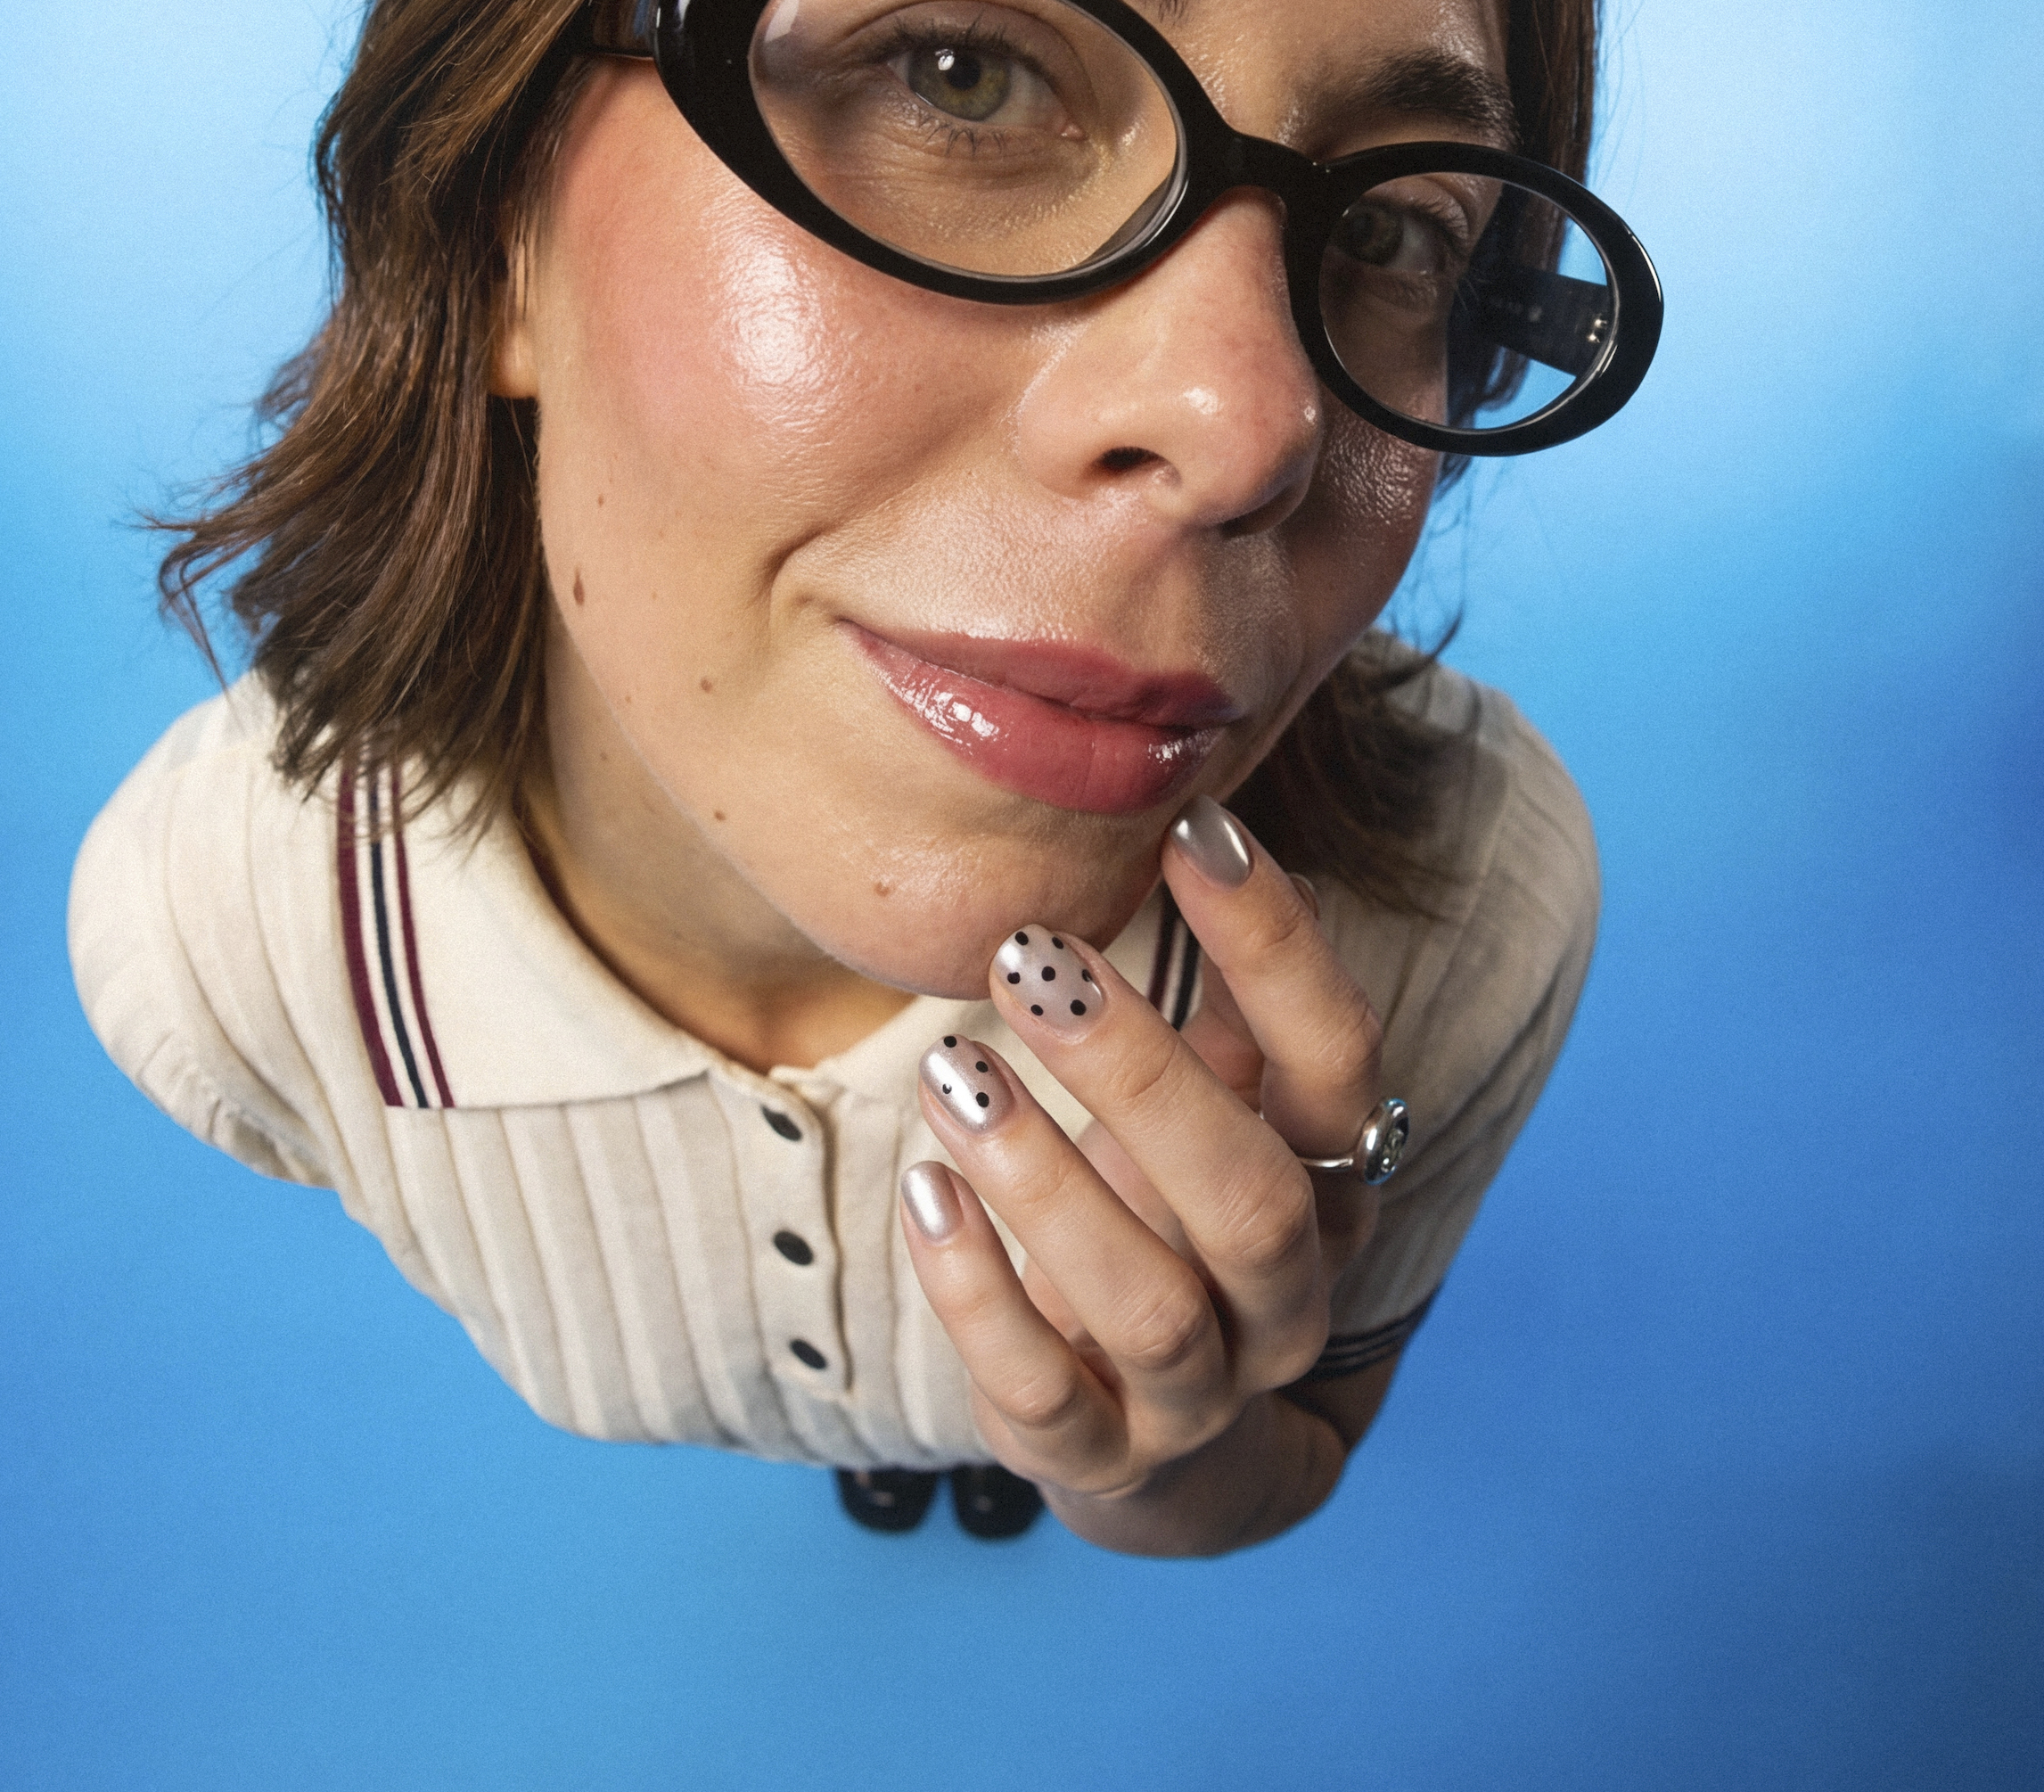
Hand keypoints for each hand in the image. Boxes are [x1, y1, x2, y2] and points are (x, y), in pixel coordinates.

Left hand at [900, 794, 1386, 1517]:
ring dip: (1046, 1182)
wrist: (1171, 1428)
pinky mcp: (1097, 1456)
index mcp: (1329, 1181)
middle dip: (1140, 1076)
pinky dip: (979, 1294)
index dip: (1279, 948)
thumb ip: (1222, 988)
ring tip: (952, 1067)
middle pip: (1248, 1198)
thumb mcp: (1220, 1100)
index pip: (1337, 1063)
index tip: (1196, 825)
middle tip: (1028, 957)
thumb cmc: (1179, 1204)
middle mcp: (1285, 1296)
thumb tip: (1198, 803)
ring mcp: (1198, 1392)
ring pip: (1148, 1304)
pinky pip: (1041, 1398)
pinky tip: (922, 1192)